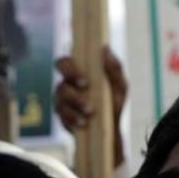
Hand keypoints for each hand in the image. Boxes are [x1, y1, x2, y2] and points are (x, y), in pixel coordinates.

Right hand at [54, 46, 127, 165]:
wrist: (110, 129)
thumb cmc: (114, 102)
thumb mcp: (120, 85)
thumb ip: (114, 67)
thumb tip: (105, 48)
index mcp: (79, 72)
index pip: (64, 63)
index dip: (69, 69)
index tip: (84, 81)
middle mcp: (67, 84)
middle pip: (59, 80)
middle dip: (71, 88)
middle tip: (85, 96)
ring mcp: (63, 101)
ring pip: (60, 98)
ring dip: (76, 104)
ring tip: (89, 112)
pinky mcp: (62, 116)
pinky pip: (62, 115)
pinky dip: (73, 118)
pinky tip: (83, 123)